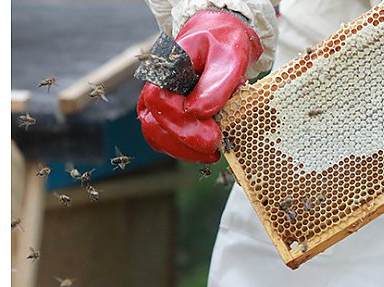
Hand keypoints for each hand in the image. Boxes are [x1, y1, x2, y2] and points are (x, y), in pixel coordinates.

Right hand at [137, 10, 262, 162]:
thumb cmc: (224, 43)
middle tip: (216, 151)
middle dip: (185, 145)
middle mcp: (155, 87)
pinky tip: (208, 148)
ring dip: (184, 151)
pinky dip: (185, 149)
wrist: (220, 37)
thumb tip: (197, 113)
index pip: (160, 103)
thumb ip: (214, 85)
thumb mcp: (229, 57)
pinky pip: (167, 137)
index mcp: (166, 69)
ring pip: (156, 136)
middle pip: (154, 126)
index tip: (213, 138)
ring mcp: (158, 102)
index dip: (184, 125)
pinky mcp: (167, 113)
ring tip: (214, 153)